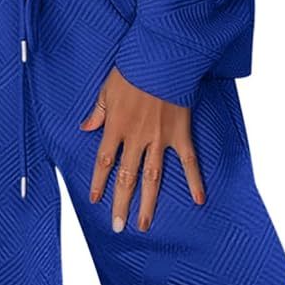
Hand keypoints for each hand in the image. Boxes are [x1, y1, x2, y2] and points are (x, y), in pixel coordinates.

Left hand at [80, 67, 205, 232]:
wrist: (162, 57)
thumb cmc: (133, 68)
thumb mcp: (107, 89)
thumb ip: (98, 111)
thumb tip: (85, 128)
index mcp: (116, 127)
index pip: (104, 162)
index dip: (98, 183)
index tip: (95, 200)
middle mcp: (136, 138)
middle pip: (127, 178)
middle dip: (121, 204)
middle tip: (118, 227)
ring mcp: (160, 139)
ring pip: (153, 178)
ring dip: (148, 203)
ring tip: (144, 224)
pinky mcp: (180, 134)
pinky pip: (189, 162)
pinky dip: (195, 181)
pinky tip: (199, 199)